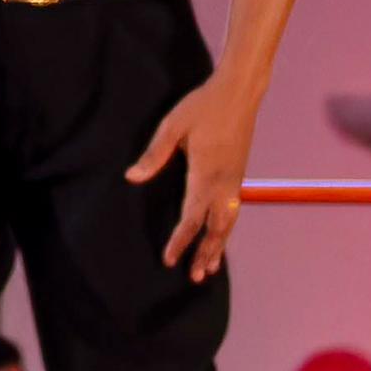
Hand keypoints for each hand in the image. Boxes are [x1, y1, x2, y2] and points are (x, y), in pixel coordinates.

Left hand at [127, 74, 256, 277]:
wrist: (238, 93)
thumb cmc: (203, 107)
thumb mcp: (172, 126)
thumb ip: (154, 154)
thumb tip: (132, 177)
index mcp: (205, 174)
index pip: (191, 217)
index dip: (180, 241)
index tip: (169, 259)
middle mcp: (224, 183)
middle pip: (215, 228)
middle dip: (204, 253)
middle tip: (193, 276)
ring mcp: (234, 180)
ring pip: (228, 222)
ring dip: (218, 246)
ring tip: (209, 268)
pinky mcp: (238, 175)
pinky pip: (233, 211)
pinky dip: (226, 230)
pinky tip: (221, 237)